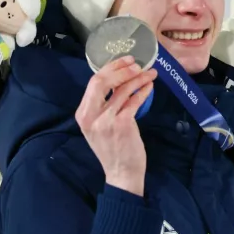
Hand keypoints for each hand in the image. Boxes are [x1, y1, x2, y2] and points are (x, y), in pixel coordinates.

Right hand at [75, 56, 157, 195]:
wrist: (121, 172)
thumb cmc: (112, 148)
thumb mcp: (99, 126)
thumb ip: (103, 106)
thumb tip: (119, 80)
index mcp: (83, 114)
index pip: (93, 82)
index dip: (110, 68)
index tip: (125, 61)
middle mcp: (91, 115)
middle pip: (102, 81)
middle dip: (122, 69)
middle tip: (138, 64)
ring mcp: (106, 120)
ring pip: (122, 89)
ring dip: (138, 78)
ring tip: (150, 73)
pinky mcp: (122, 124)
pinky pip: (134, 100)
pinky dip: (143, 91)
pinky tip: (150, 87)